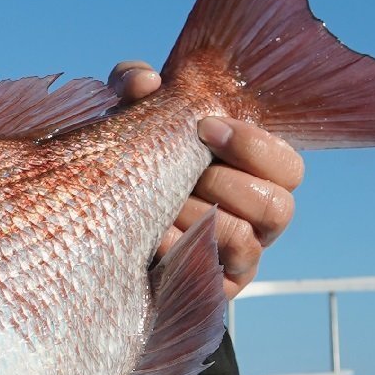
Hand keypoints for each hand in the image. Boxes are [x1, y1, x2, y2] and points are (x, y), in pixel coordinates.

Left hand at [110, 61, 305, 298]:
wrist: (87, 232)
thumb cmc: (122, 167)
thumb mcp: (124, 119)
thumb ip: (132, 87)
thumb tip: (145, 82)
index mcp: (250, 177)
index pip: (288, 167)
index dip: (254, 146)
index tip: (203, 127)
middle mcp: (252, 221)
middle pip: (279, 206)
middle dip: (225, 183)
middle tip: (184, 173)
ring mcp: (233, 261)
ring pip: (245, 240)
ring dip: (198, 214)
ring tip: (162, 206)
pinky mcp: (207, 292)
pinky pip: (210, 272)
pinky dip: (179, 248)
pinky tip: (151, 237)